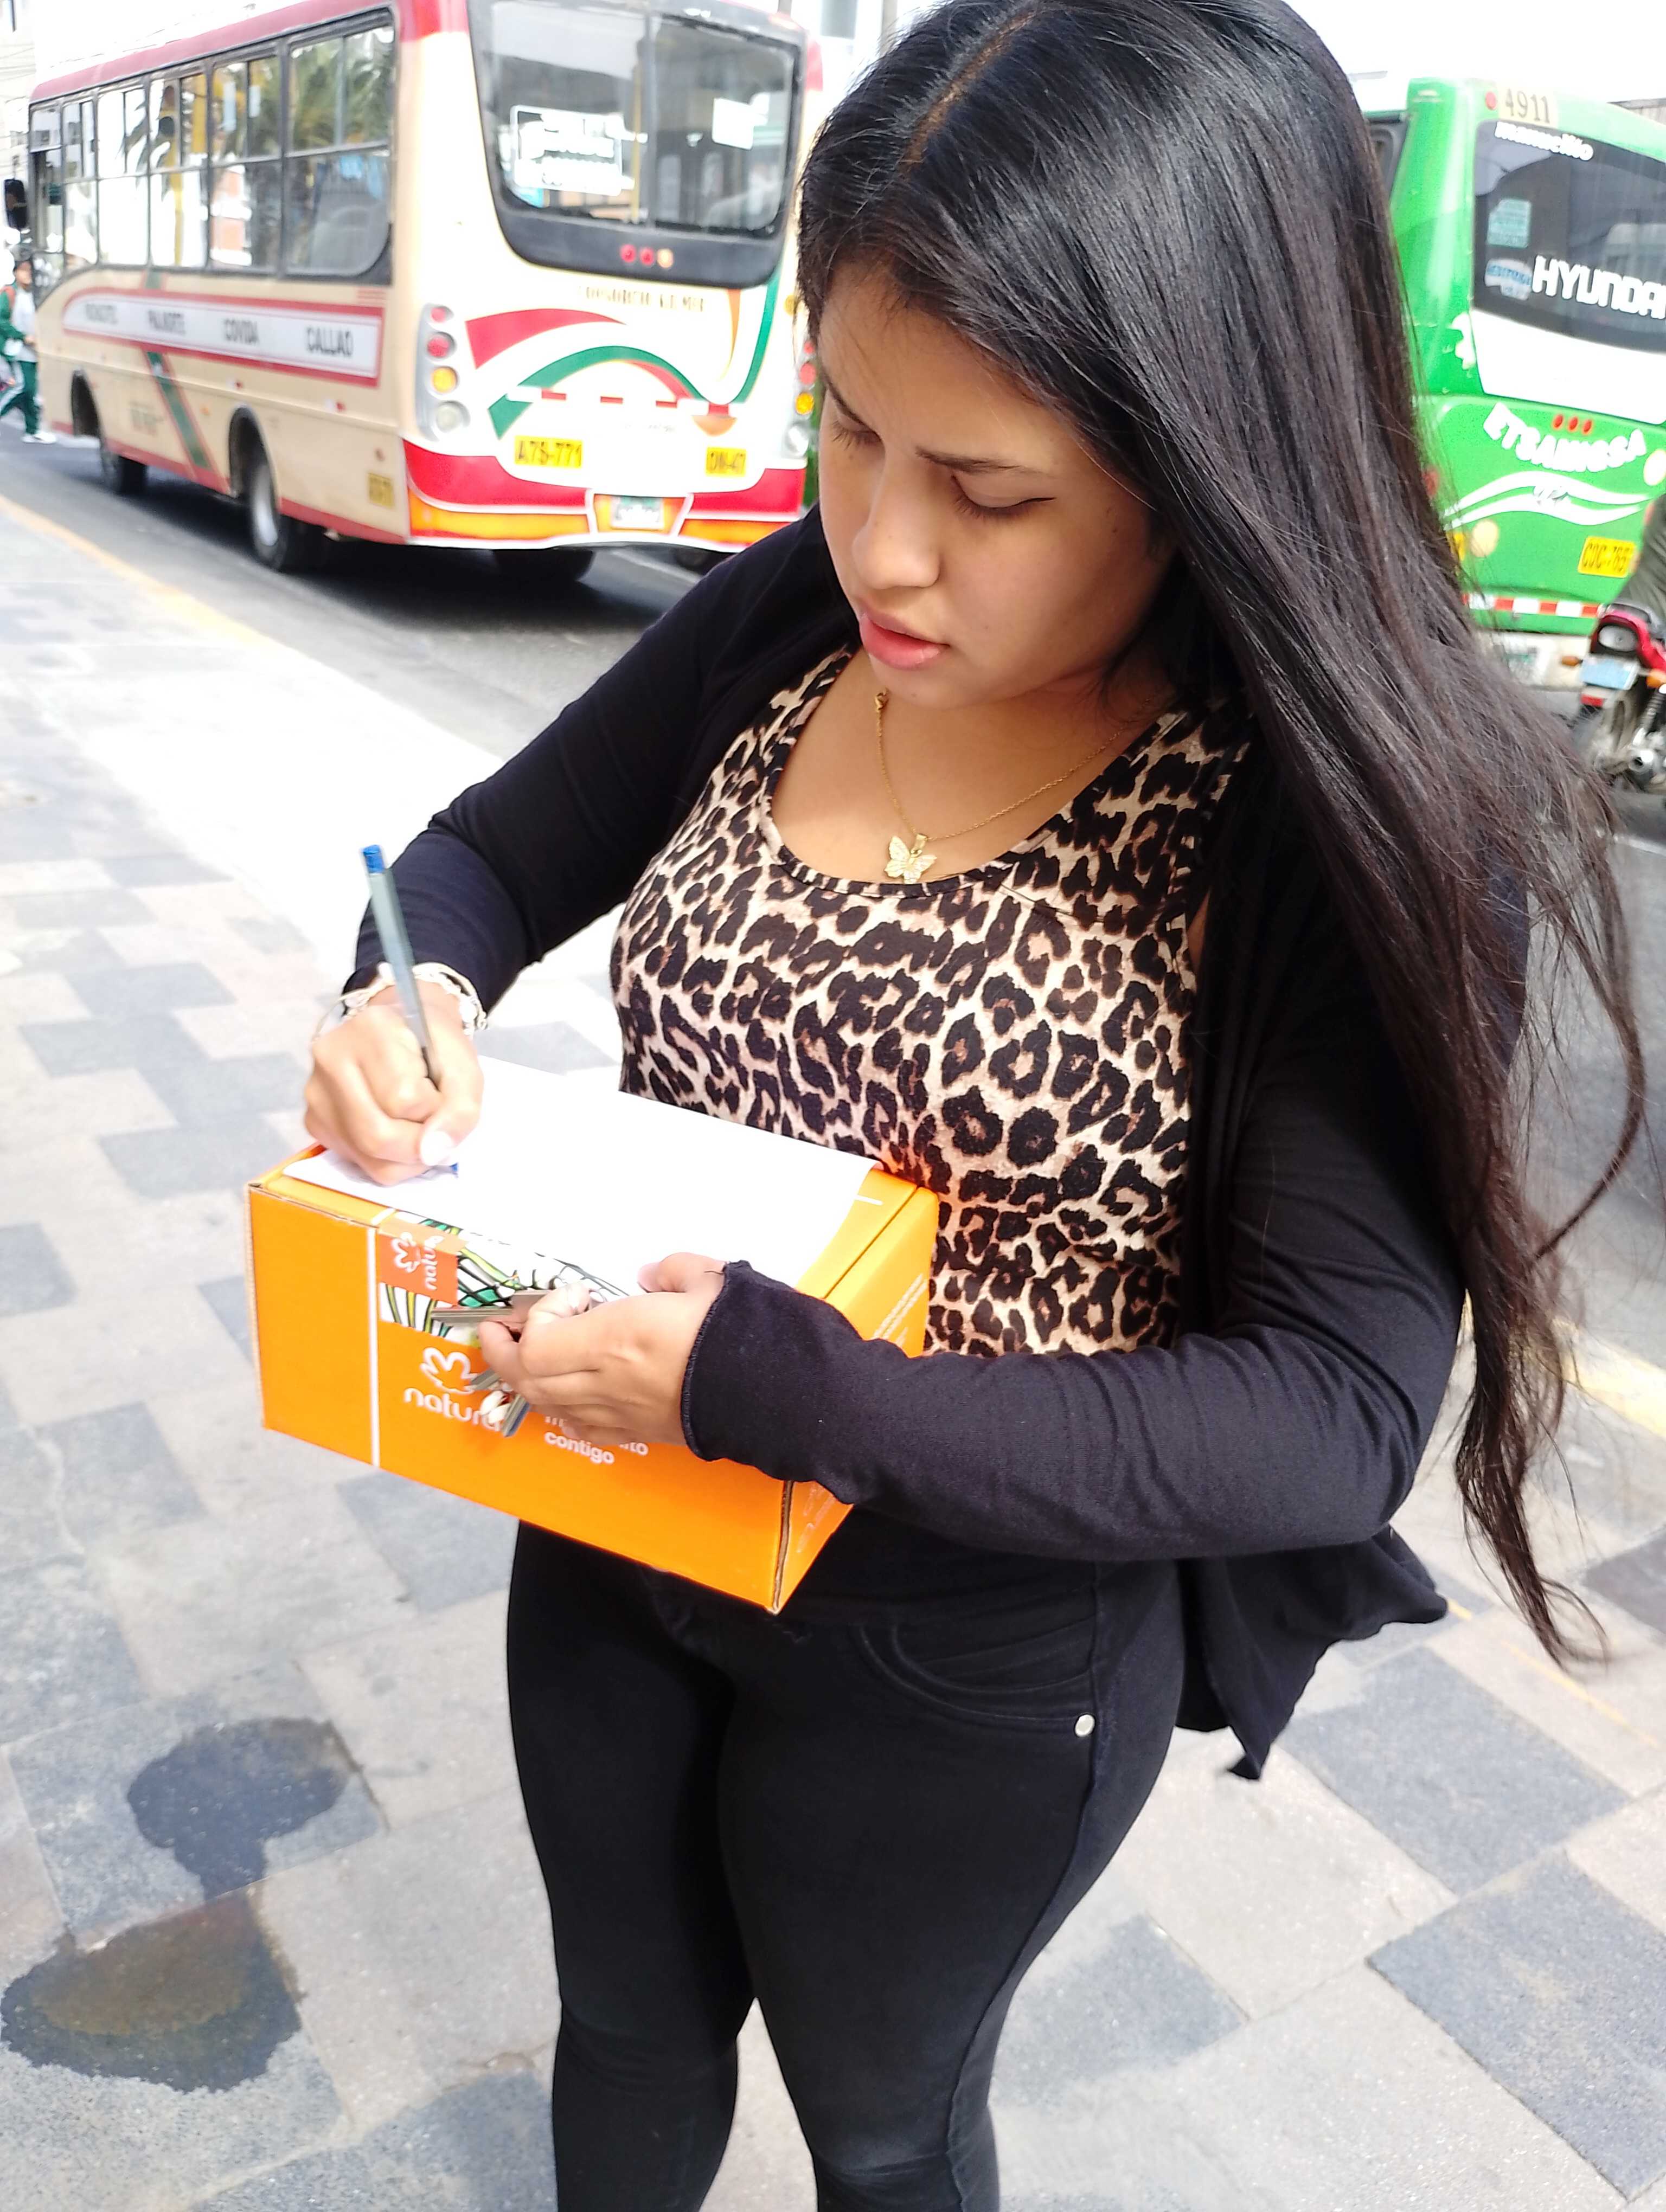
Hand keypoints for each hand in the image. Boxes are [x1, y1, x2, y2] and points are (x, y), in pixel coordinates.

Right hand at [304, 980, 483, 1184]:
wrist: (405, 1033)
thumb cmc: (435, 1047)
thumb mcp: (464, 1068)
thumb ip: (461, 1107)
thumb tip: (434, 1151)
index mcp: (371, 1028)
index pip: (403, 1098)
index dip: (433, 1107)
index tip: (437, 1090)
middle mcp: (331, 1058)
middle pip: (378, 1136)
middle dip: (419, 1143)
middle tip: (432, 1120)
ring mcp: (317, 1093)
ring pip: (370, 1159)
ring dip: (408, 1156)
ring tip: (416, 1125)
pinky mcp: (315, 1122)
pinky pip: (360, 1164)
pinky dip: (390, 1160)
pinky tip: (395, 1129)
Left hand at [476, 1253, 725, 1447]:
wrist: (775, 1393)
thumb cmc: (737, 1333)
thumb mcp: (707, 1278)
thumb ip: (671, 1270)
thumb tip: (650, 1275)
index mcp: (616, 1341)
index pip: (537, 1345)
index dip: (538, 1318)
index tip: (574, 1296)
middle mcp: (606, 1383)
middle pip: (527, 1379)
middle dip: (505, 1351)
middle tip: (507, 1327)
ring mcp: (619, 1414)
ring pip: (547, 1405)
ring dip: (529, 1379)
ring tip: (535, 1354)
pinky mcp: (638, 1433)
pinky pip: (580, 1428)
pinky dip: (561, 1409)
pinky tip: (569, 1392)